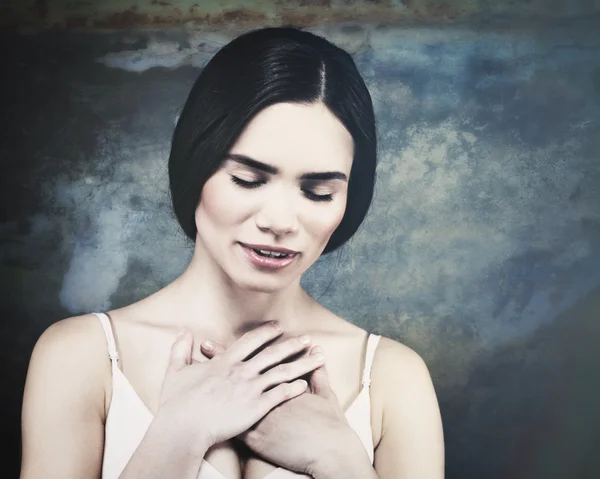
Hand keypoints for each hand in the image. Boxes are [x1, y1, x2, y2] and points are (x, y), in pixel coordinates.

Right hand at [157, 322, 324, 450]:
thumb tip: (183, 331)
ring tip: (319, 357)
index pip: (251, 341)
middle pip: (273, 353)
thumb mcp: (176, 370)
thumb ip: (181, 348)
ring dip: (302, 363)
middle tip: (307, 338)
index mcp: (225, 361)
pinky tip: (305, 385)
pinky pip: (280, 395)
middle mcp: (241, 371)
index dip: (267, 332)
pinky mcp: (255, 408)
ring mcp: (250, 389)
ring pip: (282, 372)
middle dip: (292, 344)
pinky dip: (293, 389)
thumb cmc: (177, 402)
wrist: (183, 427)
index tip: (280, 326)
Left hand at [202, 341, 351, 475]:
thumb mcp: (325, 394)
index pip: (247, 362)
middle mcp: (262, 396)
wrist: (326, 449)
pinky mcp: (255, 438)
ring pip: (226, 402)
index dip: (226, 352)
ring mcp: (256, 417)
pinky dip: (216, 422)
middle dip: (213, 364)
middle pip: (231, 377)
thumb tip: (318, 350)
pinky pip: (230, 429)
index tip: (207, 342)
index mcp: (276, 383)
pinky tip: (203, 418)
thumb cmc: (327, 423)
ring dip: (209, 392)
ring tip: (191, 382)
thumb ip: (318, 372)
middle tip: (197, 351)